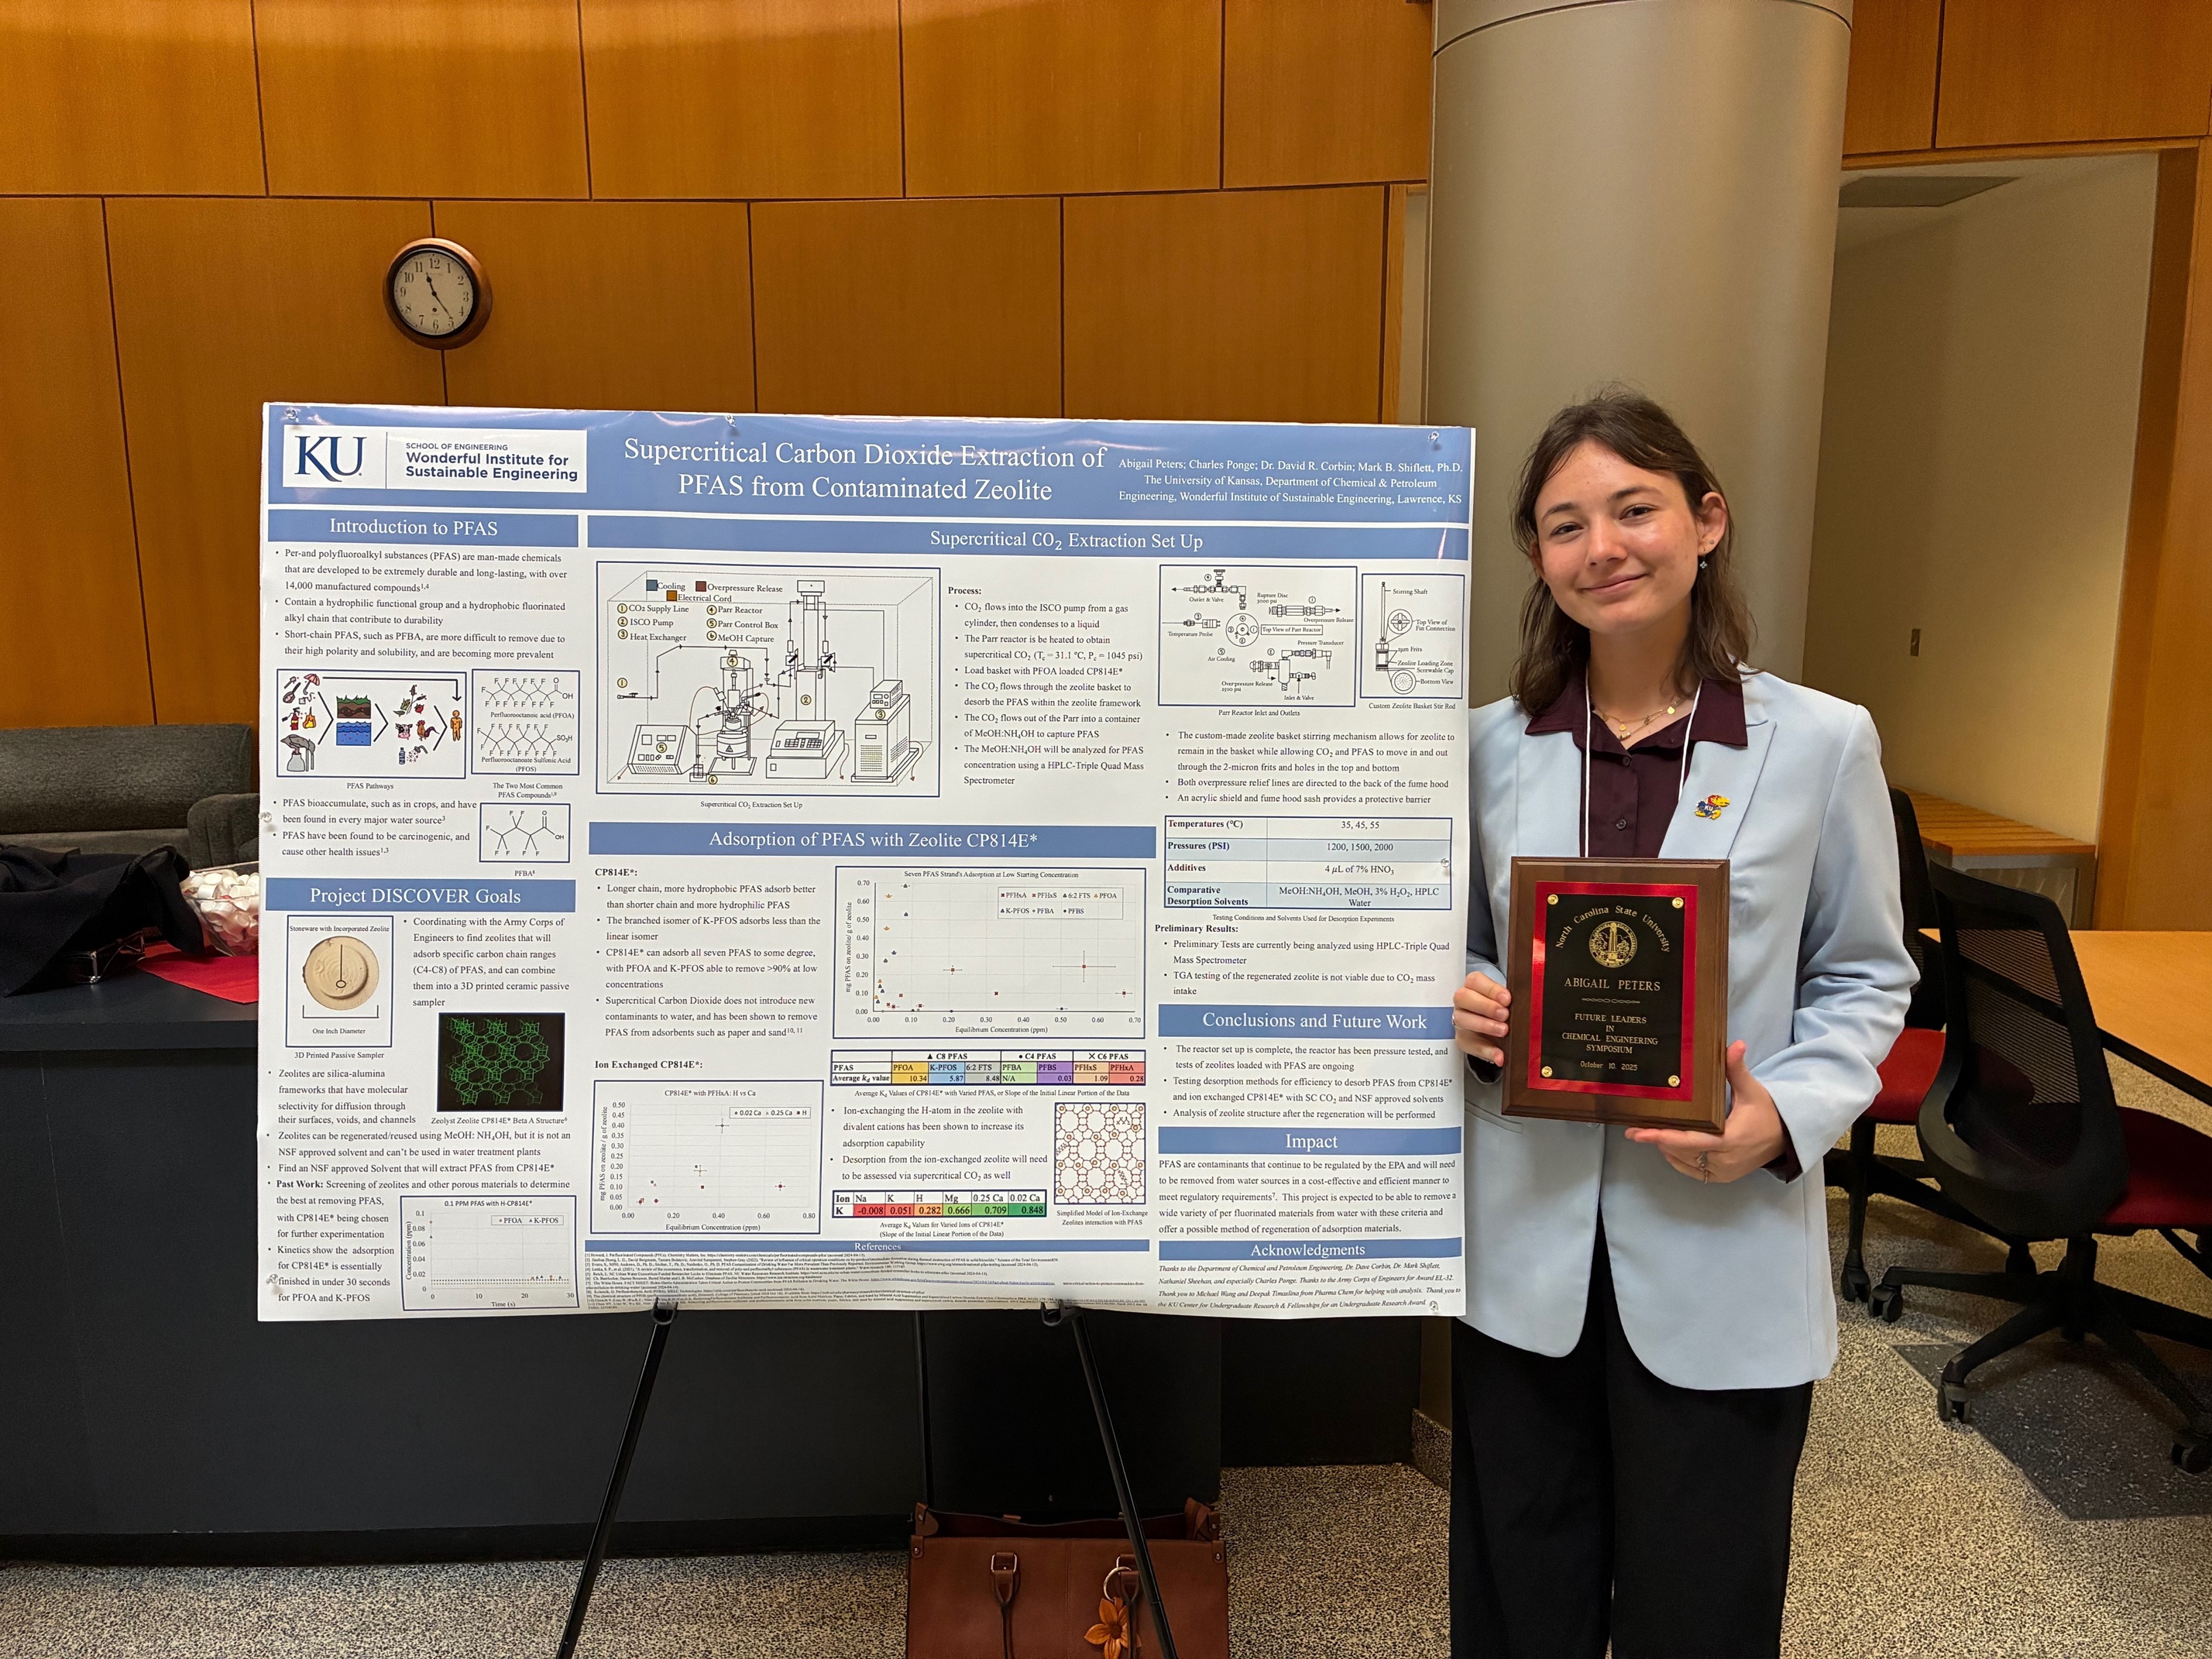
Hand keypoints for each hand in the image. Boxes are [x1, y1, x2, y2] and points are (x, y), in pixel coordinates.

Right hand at [1453, 972, 1510, 1065]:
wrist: (1494, 1029)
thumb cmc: (1501, 1009)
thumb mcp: (1506, 1001)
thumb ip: (1511, 1000)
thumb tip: (1525, 1003)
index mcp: (1473, 986)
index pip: (1475, 981)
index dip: (1491, 989)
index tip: (1507, 999)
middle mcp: (1463, 1001)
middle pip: (1463, 997)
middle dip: (1486, 1006)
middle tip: (1505, 1015)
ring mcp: (1460, 1020)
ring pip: (1462, 1019)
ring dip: (1484, 1025)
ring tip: (1503, 1031)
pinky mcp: (1463, 1039)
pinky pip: (1470, 1045)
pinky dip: (1487, 1051)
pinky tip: (1499, 1055)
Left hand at [1623, 1041, 1786, 1182]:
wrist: (1786, 1138)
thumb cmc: (1767, 1113)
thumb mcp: (1752, 1091)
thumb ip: (1737, 1070)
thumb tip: (1735, 1044)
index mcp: (1729, 1140)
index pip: (1690, 1141)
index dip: (1662, 1137)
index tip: (1639, 1133)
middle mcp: (1724, 1160)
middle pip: (1682, 1152)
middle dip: (1658, 1140)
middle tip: (1634, 1130)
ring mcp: (1722, 1172)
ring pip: (1685, 1162)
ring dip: (1666, 1149)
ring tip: (1647, 1134)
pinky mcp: (1722, 1177)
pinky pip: (1693, 1170)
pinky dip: (1678, 1159)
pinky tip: (1666, 1147)